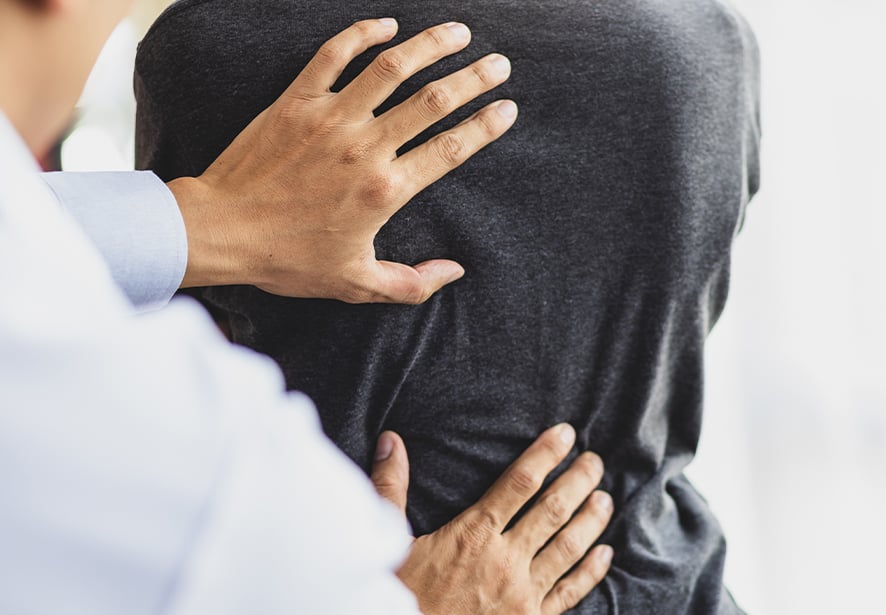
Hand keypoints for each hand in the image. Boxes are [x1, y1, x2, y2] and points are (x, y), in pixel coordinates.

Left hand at [168, 18, 516, 303]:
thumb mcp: (355, 285)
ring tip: (459, 32)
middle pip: (433, 101)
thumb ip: (411, 283)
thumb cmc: (287, 260)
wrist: (222, 231)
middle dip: (473, 78)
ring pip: (391, 68)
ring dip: (431, 45)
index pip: (451, 149)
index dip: (487, 126)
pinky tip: (387, 25)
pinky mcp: (297, 101)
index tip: (508, 108)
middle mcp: (365, 148)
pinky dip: (362, 35)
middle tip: (499, 64)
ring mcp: (330, 119)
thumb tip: (454, 272)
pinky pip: (333, 55)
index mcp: (385, 190)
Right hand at [371, 426, 613, 614]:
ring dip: (591, 520)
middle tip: (595, 461)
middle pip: (552, 510)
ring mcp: (522, 595)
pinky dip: (590, 572)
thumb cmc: (400, 593)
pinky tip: (605, 554)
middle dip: (578, 481)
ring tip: (605, 498)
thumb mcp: (390, 540)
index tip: (565, 434)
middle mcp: (504, 561)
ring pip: (567, 549)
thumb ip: (391, 487)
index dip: (545, 454)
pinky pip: (569, 593)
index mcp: (472, 534)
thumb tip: (391, 440)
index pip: (519, 482)